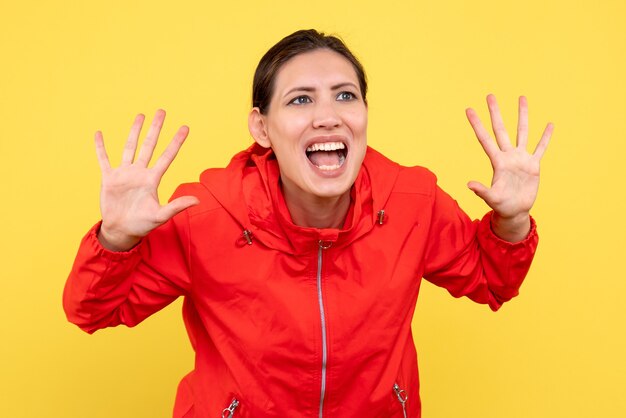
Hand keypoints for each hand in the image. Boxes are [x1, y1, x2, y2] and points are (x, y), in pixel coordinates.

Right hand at [95, 109, 198, 250]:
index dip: (176, 142)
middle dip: (156, 128)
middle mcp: (140, 172)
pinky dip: (100, 147)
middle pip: (149, 145)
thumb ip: (177, 206)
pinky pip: (104, 159)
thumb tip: (198, 200)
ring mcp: (124, 174)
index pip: (167, 156)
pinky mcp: (109, 178)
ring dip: (134, 131)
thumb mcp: (161, 215)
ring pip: (130, 147)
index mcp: (153, 179)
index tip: (185, 127)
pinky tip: (99, 134)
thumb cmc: (142, 224)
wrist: (121, 231)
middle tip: (161, 111)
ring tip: (140, 115)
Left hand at [465, 95, 552, 240]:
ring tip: (522, 98)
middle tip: (490, 95)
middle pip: (501, 129)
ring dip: (522, 116)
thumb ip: (481, 190)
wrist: (515, 211)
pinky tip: (549, 125)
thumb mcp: (491, 198)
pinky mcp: (533, 166)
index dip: (477, 124)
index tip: (469, 109)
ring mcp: (521, 159)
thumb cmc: (501, 206)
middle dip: (496, 112)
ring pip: (522, 132)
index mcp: (497, 162)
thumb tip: (469, 184)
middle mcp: (508, 156)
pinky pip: (540, 148)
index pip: (485, 139)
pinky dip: (545, 137)